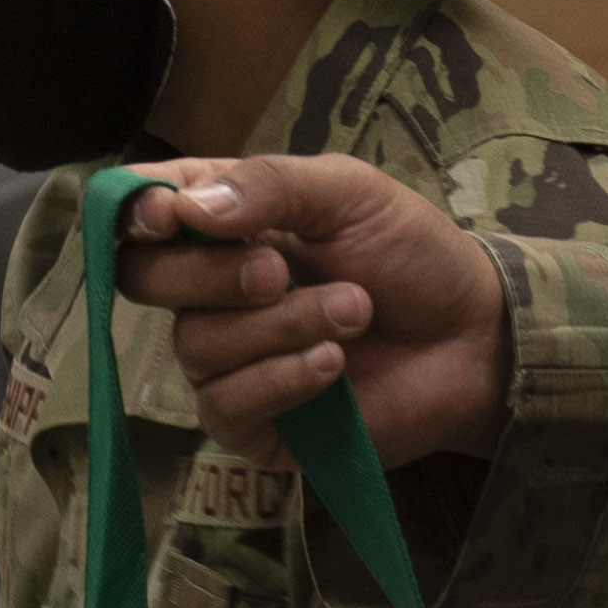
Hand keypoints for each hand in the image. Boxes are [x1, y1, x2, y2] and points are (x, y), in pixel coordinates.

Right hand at [109, 156, 509, 463]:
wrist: (474, 337)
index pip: (138, 215)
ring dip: (279, 326)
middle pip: (144, 281)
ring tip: (354, 311)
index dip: (133, 215)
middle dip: (211, 274)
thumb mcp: (347, 193)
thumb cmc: (411, 254)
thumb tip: (184, 208)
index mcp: (223, 221)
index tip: (167, 219)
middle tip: (281, 269)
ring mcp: (227, 360)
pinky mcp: (252, 423)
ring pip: (195, 345)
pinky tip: (336, 364)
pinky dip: (282, 378)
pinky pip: (226, 404)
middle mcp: (209, 291)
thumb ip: (267, 184)